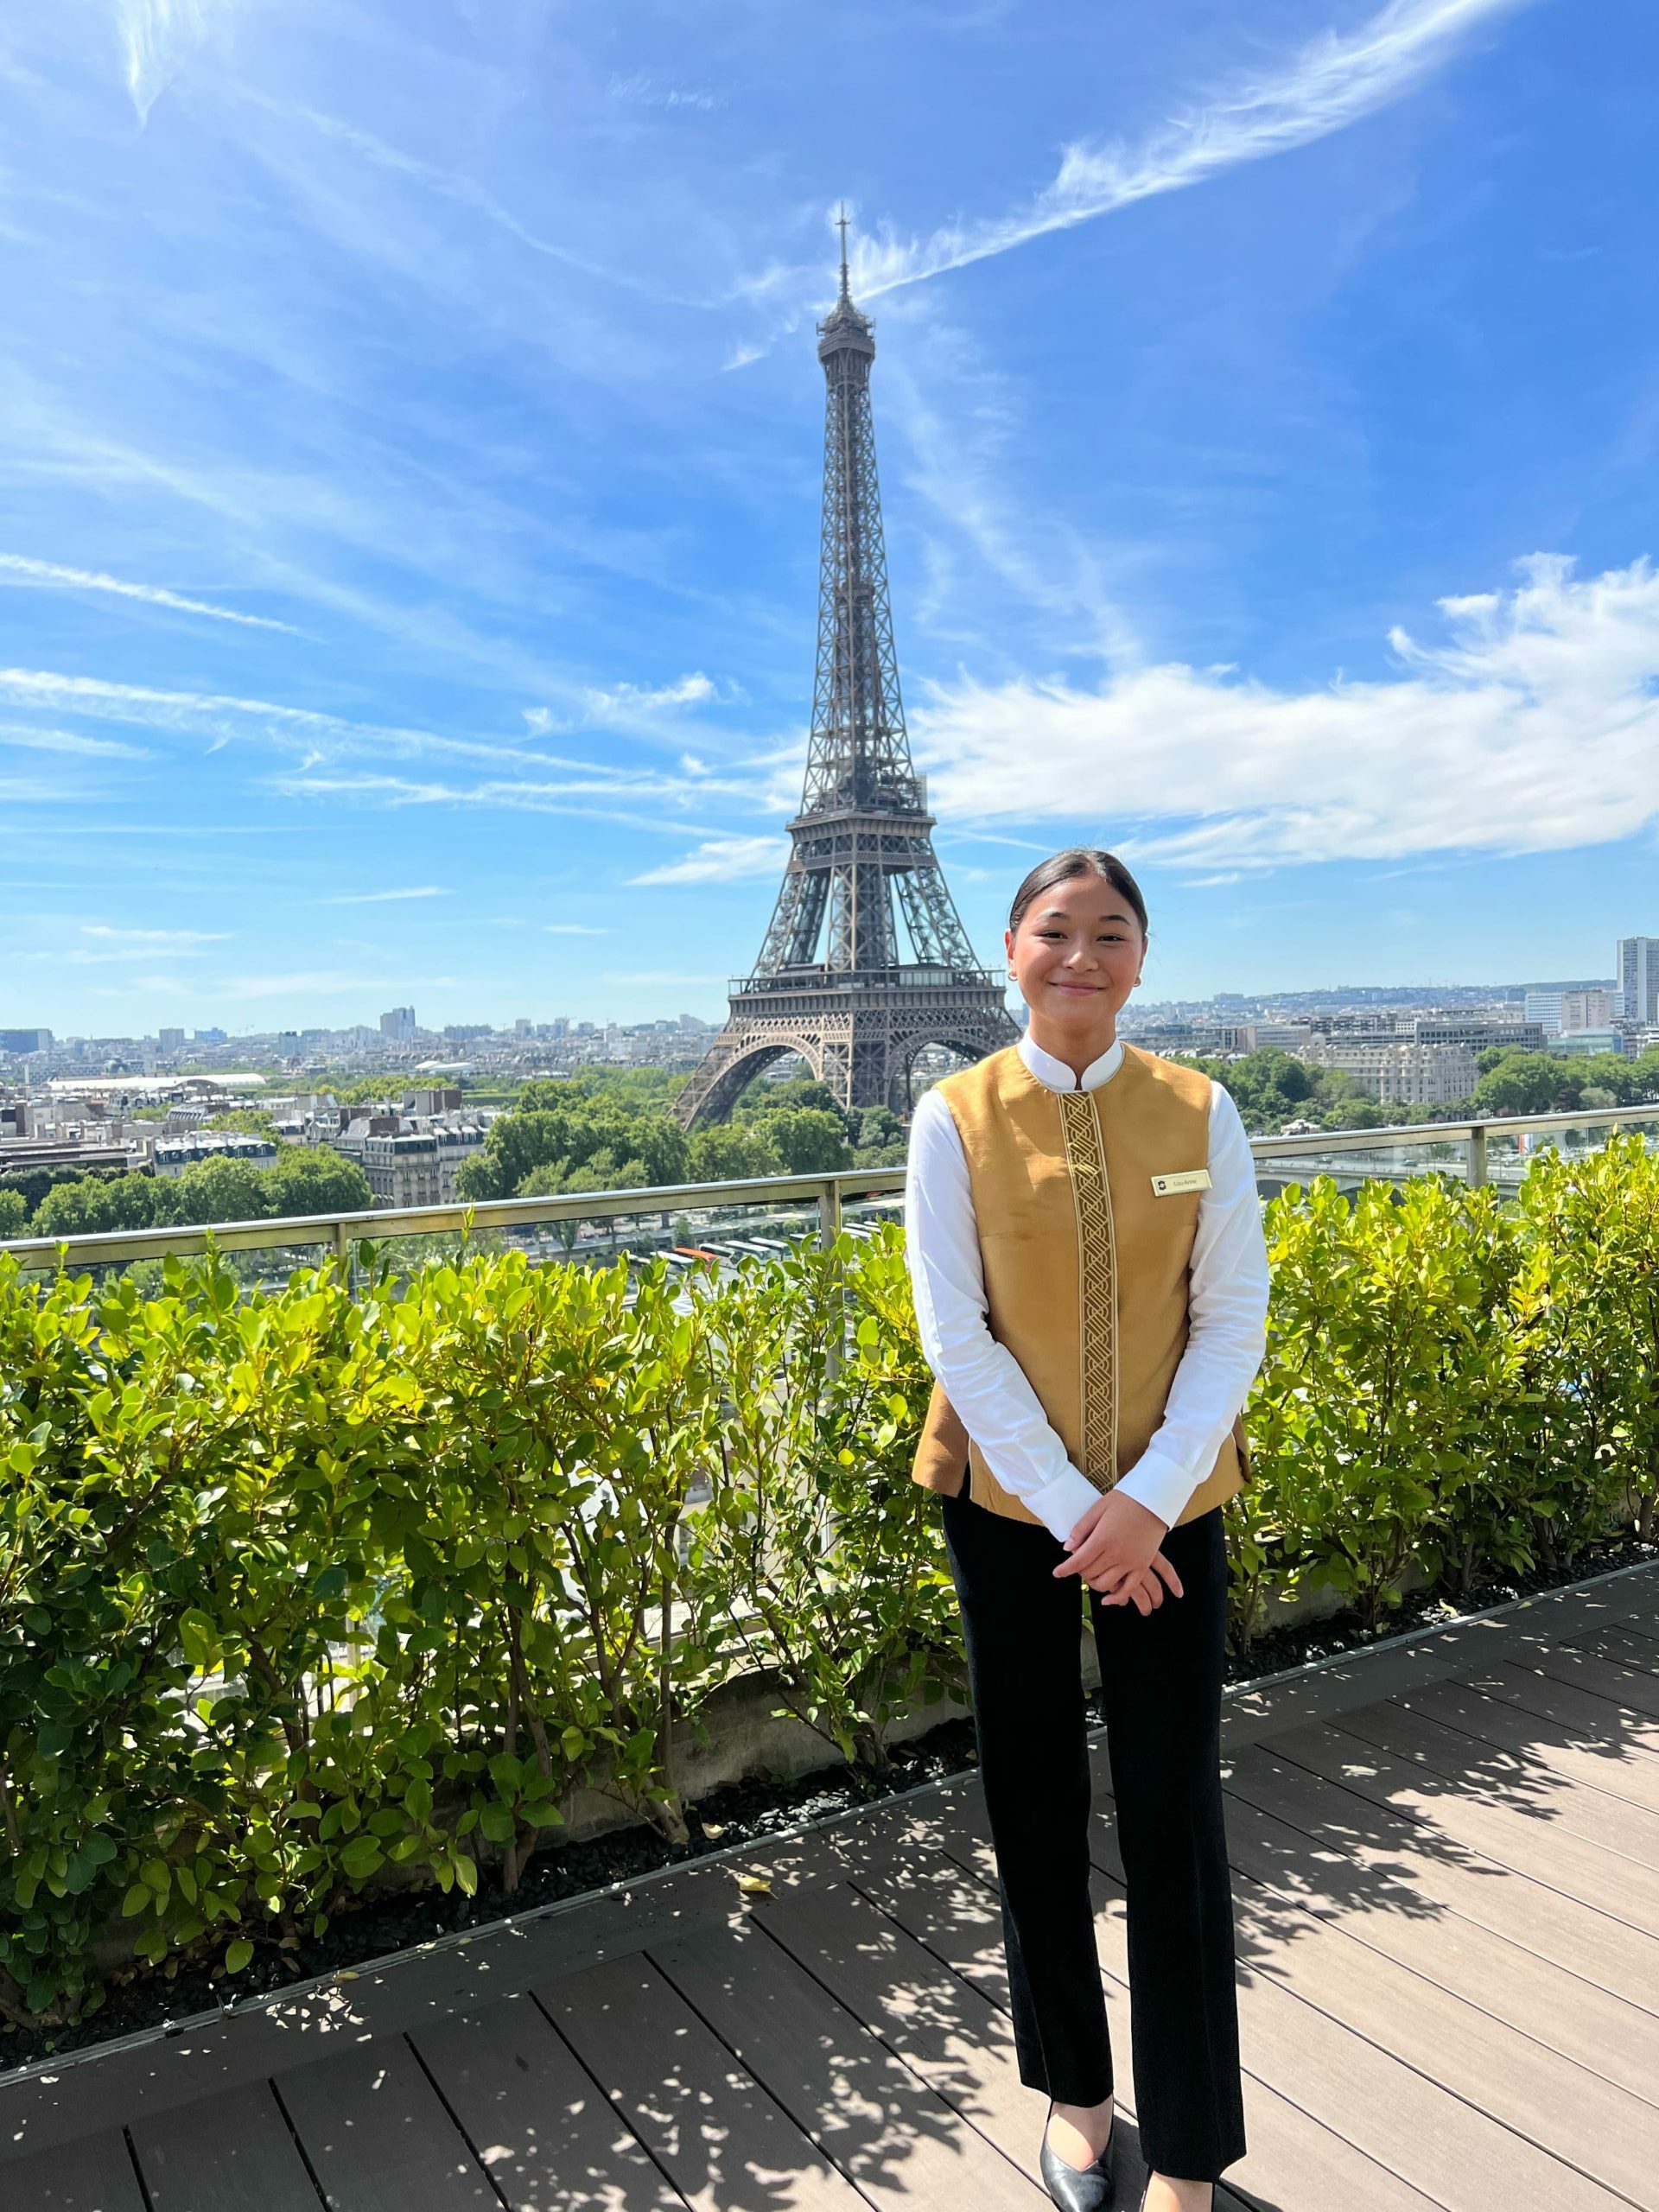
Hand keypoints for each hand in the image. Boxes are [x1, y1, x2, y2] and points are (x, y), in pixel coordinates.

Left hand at [1052, 1489, 1183, 1609]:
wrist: (1154, 1500)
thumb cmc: (1126, 1500)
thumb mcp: (1098, 1508)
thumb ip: (1081, 1529)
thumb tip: (1067, 1548)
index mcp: (1102, 1538)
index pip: (1078, 1561)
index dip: (1065, 1569)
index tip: (1057, 1573)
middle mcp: (1116, 1553)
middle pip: (1090, 1573)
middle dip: (1080, 1572)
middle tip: (1078, 1566)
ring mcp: (1131, 1562)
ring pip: (1106, 1584)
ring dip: (1095, 1583)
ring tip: (1092, 1575)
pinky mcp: (1143, 1566)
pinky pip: (1129, 1589)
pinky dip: (1117, 1598)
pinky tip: (1108, 1600)